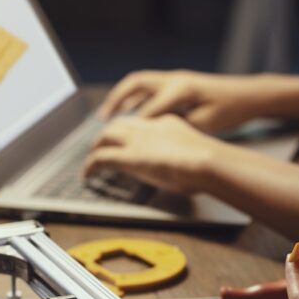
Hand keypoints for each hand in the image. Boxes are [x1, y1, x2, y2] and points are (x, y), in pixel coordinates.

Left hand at [84, 115, 233, 194]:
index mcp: (167, 123)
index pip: (141, 123)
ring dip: (95, 148)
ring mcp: (137, 141)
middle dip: (106, 136)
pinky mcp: (128, 157)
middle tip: (100, 147)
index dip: (130, 131)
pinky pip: (100, 158)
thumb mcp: (198, 155)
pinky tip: (87, 176)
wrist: (208, 161)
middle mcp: (148, 127)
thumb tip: (187, 172)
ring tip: (90, 162)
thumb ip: (187, 158)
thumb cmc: (211, 163)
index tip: (128, 140)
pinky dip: (90, 166)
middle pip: (118, 125)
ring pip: (104, 137)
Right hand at [99, 70, 269, 132]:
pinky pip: (149, 86)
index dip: (133, 128)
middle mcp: (175, 79)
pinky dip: (135, 97)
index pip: (149, 110)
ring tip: (108, 114)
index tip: (119, 143)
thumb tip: (156, 133)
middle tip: (102, 119)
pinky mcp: (178, 82)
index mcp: (181, 90)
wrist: (248, 95)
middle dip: (116, 100)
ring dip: (122, 96)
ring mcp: (176, 78)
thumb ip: (178, 126)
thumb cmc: (230, 110)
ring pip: (140, 83)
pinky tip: (129, 111)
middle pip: (135, 85)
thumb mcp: (205, 124)